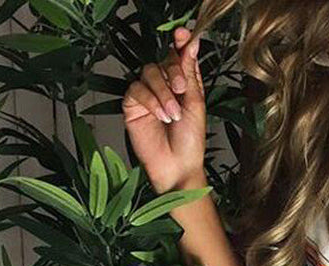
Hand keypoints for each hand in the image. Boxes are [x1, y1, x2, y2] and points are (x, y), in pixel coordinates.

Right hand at [122, 26, 206, 193]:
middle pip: (162, 62)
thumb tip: (190, 44)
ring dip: (163, 92)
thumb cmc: (190, 142)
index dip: (180, 44)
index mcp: (183, 85)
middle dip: (173, 72)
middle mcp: (164, 87)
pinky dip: (150, 100)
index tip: (183, 35)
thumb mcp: (195, 104)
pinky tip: (161, 116)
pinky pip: (136, 90)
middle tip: (182, 90)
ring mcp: (147, 96)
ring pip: (148, 73)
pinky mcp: (132, 107)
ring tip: (173, 114)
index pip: (178, 56)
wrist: (177, 167)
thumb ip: (190, 74)